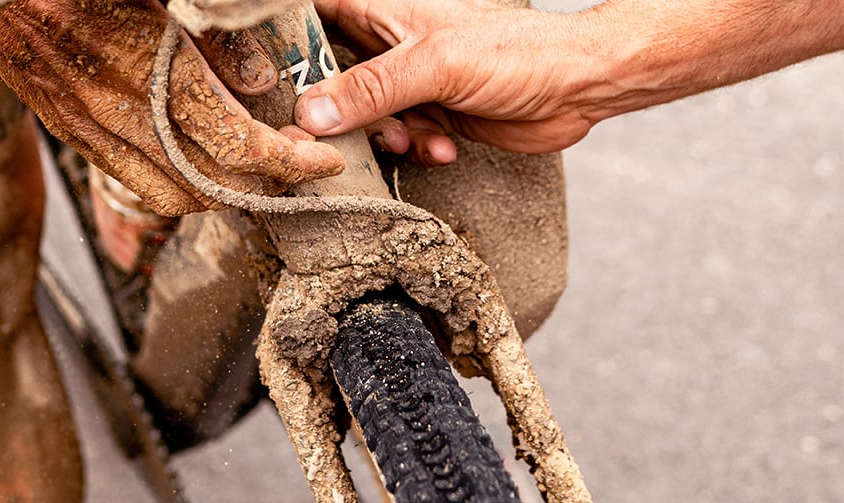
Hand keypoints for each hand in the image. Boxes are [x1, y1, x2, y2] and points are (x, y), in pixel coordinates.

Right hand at [0, 0, 344, 214]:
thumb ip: (216, 35)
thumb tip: (260, 82)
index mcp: (149, 71)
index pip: (240, 146)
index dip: (292, 163)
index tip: (322, 162)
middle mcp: (117, 113)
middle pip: (212, 186)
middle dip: (265, 187)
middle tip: (297, 168)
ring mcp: (88, 129)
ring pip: (174, 197)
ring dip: (224, 194)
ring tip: (256, 174)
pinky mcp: (69, 133)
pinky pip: (134, 182)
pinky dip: (179, 187)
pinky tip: (199, 166)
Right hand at [295, 0, 601, 164]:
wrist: (574, 87)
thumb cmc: (514, 52)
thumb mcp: (433, 65)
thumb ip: (370, 89)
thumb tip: (311, 113)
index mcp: (380, 10)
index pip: (312, 14)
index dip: (286, 40)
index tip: (269, 76)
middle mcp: (387, 43)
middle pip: (328, 76)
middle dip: (331, 113)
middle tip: (332, 139)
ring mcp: (408, 81)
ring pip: (361, 117)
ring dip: (383, 137)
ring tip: (413, 137)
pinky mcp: (429, 114)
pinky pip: (398, 138)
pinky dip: (416, 148)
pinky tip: (445, 146)